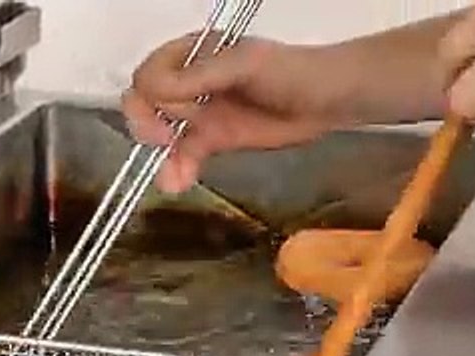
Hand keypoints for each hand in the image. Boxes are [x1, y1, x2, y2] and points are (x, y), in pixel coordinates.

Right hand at [122, 34, 335, 193]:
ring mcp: (201, 112)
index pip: (149, 75)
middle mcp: (190, 82)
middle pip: (146, 105)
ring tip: (172, 178)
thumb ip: (199, 77)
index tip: (168, 116)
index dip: (151, 97)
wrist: (328, 101)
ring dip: (161, 158)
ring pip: (162, 136)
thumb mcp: (243, 65)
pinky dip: (177, 170)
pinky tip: (179, 182)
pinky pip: (183, 156)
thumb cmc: (290, 71)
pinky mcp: (214, 140)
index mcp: (192, 54)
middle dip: (149, 127)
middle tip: (165, 142)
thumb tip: (153, 92)